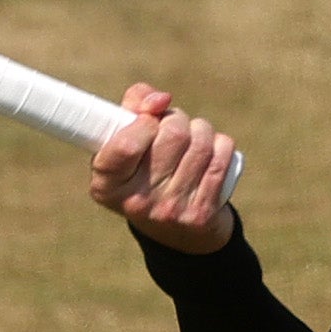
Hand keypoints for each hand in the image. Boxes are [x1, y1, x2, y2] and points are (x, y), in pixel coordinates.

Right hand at [90, 83, 240, 251]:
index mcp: (107, 185)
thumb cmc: (145, 168)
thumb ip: (133, 106)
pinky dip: (219, 144)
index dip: (144, 121)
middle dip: (175, 119)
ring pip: (201, 139)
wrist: (176, 231)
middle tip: (171, 131)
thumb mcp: (125, 140)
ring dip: (199, 129)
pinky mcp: (202, 213)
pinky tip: (208, 156)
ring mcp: (172, 210)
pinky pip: (222, 152)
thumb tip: (162, 99)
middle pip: (173, 133)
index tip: (147, 122)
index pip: (126, 144)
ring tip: (190, 142)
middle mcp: (138, 202)